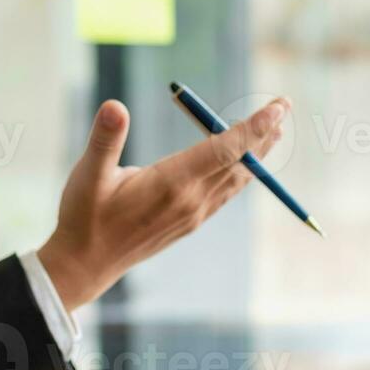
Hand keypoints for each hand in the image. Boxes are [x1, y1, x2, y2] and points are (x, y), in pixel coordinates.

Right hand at [37, 97, 287, 308]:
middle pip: (240, 162)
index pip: (224, 149)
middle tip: (284, 106)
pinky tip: (247, 163)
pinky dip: (243, 172)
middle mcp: (191, 200)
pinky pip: (227, 192)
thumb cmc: (85, 217)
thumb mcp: (88, 174)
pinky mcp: (191, 221)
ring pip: (237, 178)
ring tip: (275, 130)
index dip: (252, 127)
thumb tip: (115, 106)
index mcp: (172, 184)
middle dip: (264, 133)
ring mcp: (194, 213)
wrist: (87, 264)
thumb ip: (105, 139)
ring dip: (258, 153)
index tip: (276, 108)